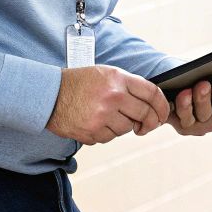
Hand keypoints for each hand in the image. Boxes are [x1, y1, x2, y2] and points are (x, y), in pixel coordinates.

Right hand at [47, 65, 169, 144]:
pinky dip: (107, 133)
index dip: (162, 105)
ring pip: (127, 128)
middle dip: (150, 122)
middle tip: (147, 125)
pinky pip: (110, 137)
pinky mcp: (92, 131)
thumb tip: (152, 102)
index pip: (152, 93)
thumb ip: (128, 85)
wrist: (48, 94)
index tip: (163, 113)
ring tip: (111, 117)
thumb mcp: (105, 73)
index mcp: (118, 79)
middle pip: (145, 114)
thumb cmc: (78, 82)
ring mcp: (102, 116)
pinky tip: (97, 123)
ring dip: (124, 126)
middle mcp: (113, 96)